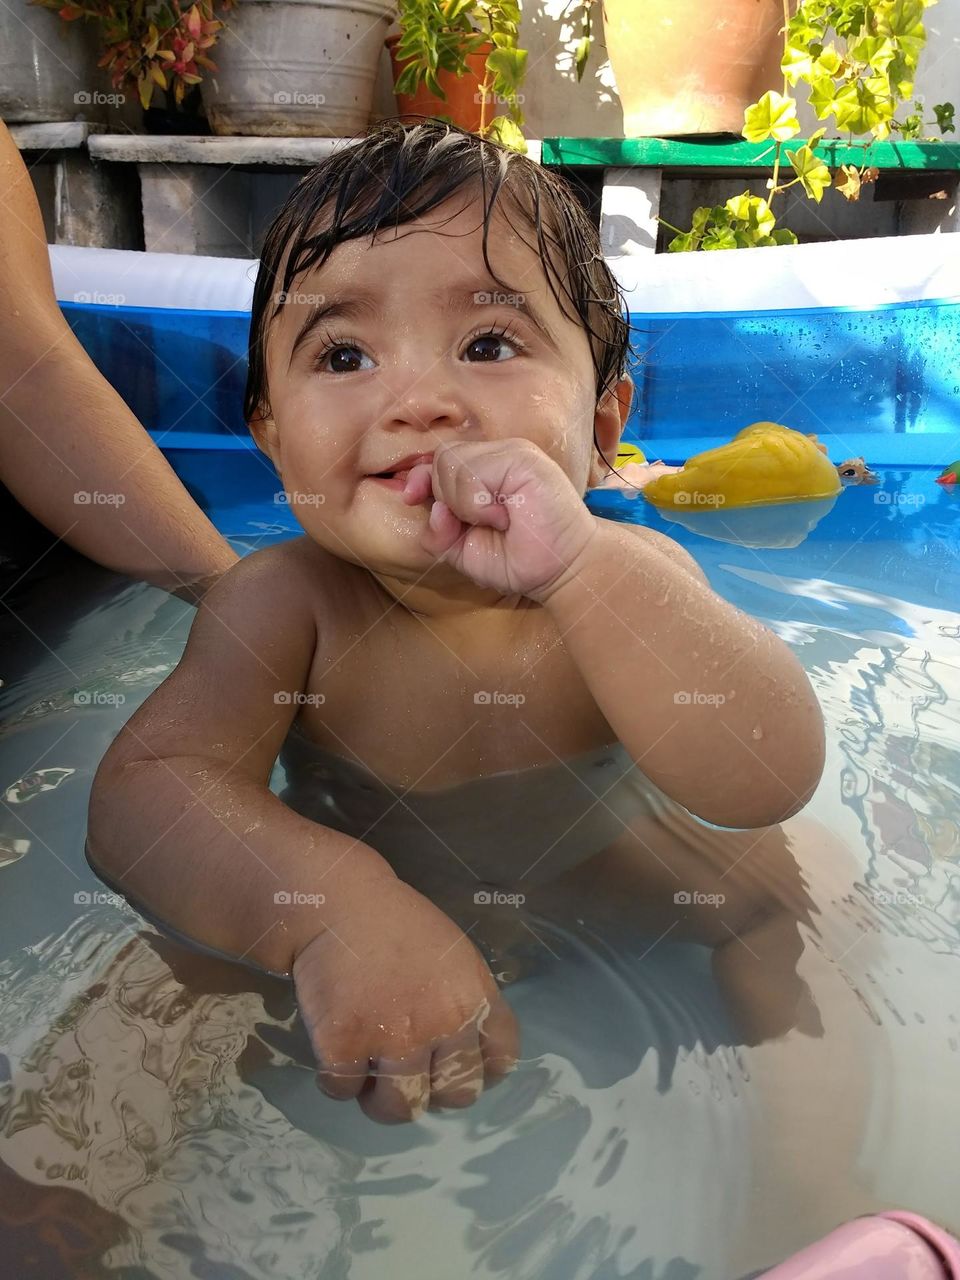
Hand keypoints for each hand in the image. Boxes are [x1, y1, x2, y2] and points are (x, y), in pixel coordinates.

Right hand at [292, 879, 519, 1122]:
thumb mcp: (456, 958)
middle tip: (406, 1072)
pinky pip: (343, 1092)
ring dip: (383, 1099)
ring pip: (400, 1110)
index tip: (453, 1066)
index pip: (499, 1063)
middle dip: (432, 1091)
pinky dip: (337, 1080)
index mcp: (474, 1000)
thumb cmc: (398, 926)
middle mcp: (442, 1025)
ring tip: (370, 1076)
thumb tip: (466, 1053)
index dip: (477, 1072)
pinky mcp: (344, 1046)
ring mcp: (394, 1039)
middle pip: (456, 1097)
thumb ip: (467, 1004)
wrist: (340, 904)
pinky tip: (336, 1052)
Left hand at [401, 438, 597, 601]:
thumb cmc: (521, 561)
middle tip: (484, 523)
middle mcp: (497, 457)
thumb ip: (438, 533)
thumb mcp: (464, 552)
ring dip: (465, 504)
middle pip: (441, 460)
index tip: (411, 497)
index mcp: (485, 472)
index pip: (439, 460)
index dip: (420, 478)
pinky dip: (477, 502)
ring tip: (499, 520)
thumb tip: (430, 506)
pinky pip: (472, 469)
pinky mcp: (521, 457)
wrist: (564, 570)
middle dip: (448, 499)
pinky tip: (504, 515)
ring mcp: (511, 452)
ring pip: (452, 463)